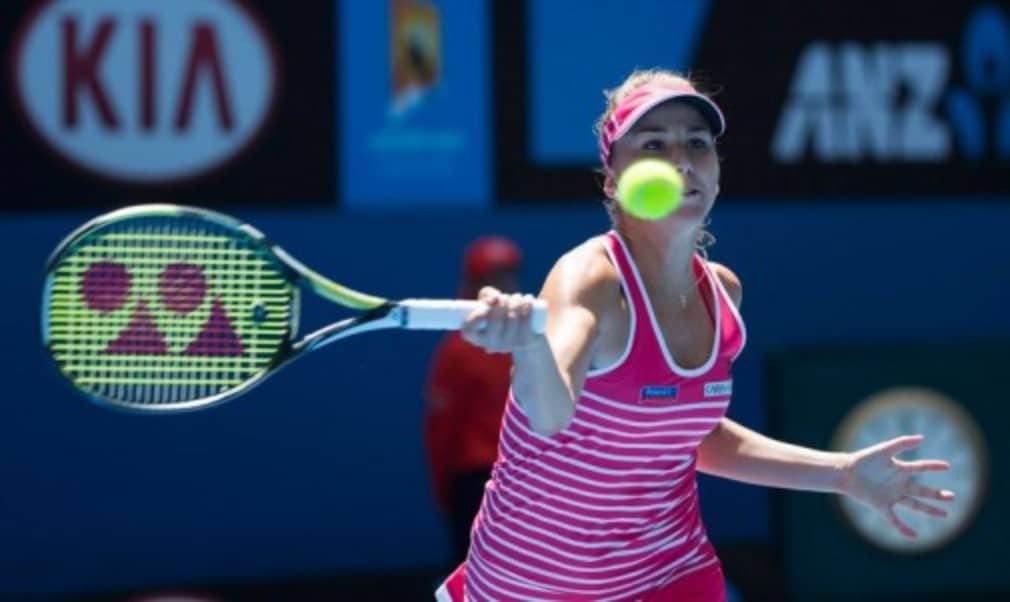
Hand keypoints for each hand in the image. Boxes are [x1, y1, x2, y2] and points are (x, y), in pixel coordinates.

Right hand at [460, 287, 543, 353]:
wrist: (527, 333)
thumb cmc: (502, 314)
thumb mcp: (490, 303)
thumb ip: (486, 295)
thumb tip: (493, 297)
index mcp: (477, 336)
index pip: (469, 331)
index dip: (475, 318)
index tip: (483, 307)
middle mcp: (491, 344)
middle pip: (496, 320)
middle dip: (501, 303)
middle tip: (503, 296)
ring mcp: (510, 344)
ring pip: (512, 318)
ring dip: (515, 301)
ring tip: (517, 296)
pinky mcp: (526, 341)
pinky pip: (526, 320)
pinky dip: (527, 305)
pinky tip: (527, 298)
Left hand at [839, 435, 954, 537]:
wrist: (845, 472)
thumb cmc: (864, 459)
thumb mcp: (884, 450)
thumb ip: (901, 444)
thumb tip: (922, 438)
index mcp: (900, 470)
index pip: (921, 468)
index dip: (933, 467)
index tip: (947, 466)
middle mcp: (898, 484)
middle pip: (922, 491)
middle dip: (937, 495)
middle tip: (952, 497)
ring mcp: (891, 496)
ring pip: (914, 505)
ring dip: (929, 510)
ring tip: (944, 513)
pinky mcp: (881, 506)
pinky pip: (894, 520)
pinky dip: (903, 528)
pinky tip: (914, 536)